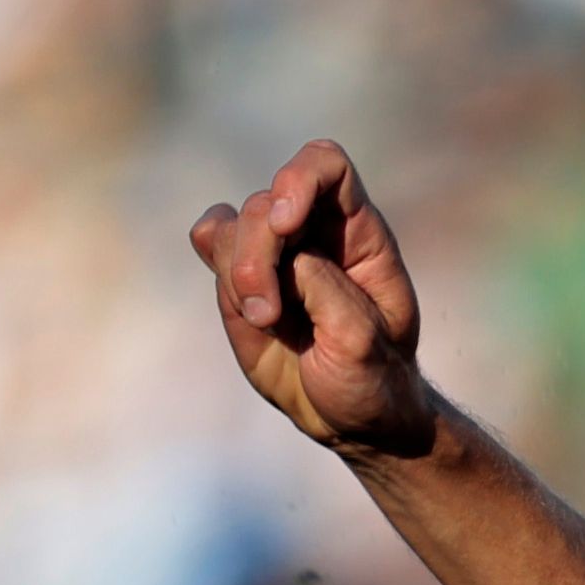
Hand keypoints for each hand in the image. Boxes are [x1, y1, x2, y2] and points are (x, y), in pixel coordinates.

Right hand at [188, 138, 433, 456]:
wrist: (352, 418)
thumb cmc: (373, 379)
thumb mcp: (362, 341)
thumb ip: (323, 288)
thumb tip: (282, 255)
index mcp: (360, 237)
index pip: (327, 166)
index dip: (299, 179)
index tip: (286, 225)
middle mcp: (316, 233)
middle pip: (267, 202)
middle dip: (257, 254)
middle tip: (269, 313)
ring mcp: (276, 253)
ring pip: (231, 225)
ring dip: (239, 274)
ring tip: (268, 323)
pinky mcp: (242, 277)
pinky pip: (211, 241)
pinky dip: (219, 270)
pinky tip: (248, 309)